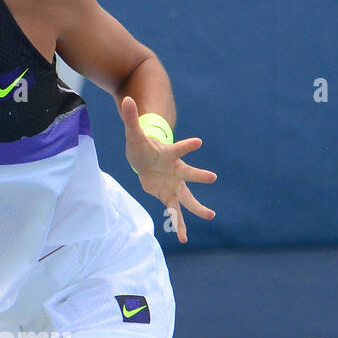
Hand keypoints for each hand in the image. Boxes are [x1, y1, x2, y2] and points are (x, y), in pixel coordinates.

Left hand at [120, 96, 216, 242]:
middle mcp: (177, 171)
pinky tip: (184, 239)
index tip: (198, 142)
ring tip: (210, 215)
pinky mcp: (168, 196)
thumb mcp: (133, 133)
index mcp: (170, 155)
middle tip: (212, 177)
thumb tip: (126, 99)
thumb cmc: (142, 145)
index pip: (179, 149)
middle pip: (189, 174)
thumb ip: (131, 118)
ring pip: (187, 198)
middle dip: (199, 176)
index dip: (187, 145)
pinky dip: (179, 225)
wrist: (145, 160)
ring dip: (197, 207)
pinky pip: (175, 213)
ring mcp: (175, 185)